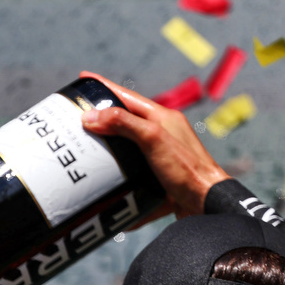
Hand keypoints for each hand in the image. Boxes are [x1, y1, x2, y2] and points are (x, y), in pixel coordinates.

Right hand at [79, 70, 229, 217]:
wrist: (207, 205)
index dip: (104, 87)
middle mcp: (162, 135)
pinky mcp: (159, 180)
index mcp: (162, 118)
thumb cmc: (187, 169)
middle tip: (77, 120)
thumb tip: (91, 116)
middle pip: (125, 122)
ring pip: (127, 150)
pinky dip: (118, 180)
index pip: (126, 97)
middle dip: (102, 121)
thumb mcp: (152, 139)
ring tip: (84, 153)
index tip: (84, 79)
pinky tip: (104, 187)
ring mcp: (161, 158)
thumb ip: (122, 123)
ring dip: (107, 152)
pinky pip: (132, 177)